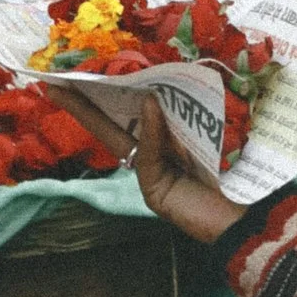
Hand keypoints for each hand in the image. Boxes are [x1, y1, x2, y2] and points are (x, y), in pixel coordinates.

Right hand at [46, 87, 247, 244]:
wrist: (240, 215)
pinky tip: (149, 105)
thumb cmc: (226, 175)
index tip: (69, 81)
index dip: (94, 102)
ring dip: (102, 109)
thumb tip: (149, 100)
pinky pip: (150, 155)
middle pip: (110, 128)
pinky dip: (152, 131)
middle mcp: (147, 162)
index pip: (119, 120)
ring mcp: (148, 178)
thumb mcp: (198, 138)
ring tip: (81, 83)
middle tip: (56, 82)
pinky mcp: (155, 191)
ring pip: (122, 140)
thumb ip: (173, 122)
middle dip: (83, 105)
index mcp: (155, 146)